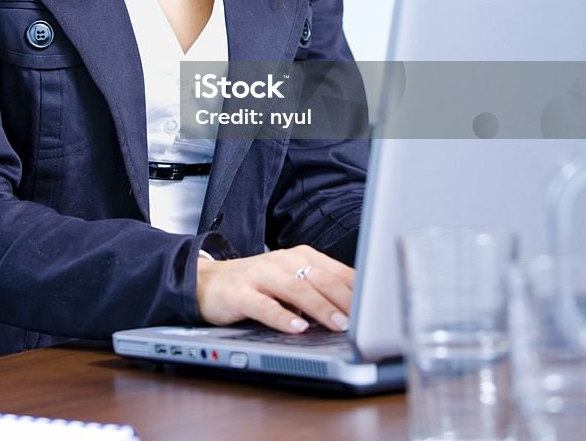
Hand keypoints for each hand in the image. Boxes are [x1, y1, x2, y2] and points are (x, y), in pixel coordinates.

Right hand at [196, 245, 353, 333]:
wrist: (208, 281)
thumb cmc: (258, 284)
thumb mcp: (292, 281)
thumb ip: (320, 289)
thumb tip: (360, 305)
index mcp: (300, 257)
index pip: (335, 271)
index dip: (357, 288)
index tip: (377, 305)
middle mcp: (282, 262)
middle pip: (319, 278)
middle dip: (344, 298)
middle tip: (363, 319)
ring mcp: (260, 276)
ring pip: (295, 289)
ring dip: (319, 307)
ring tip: (339, 325)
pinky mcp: (240, 293)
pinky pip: (263, 305)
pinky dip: (281, 317)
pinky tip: (296, 328)